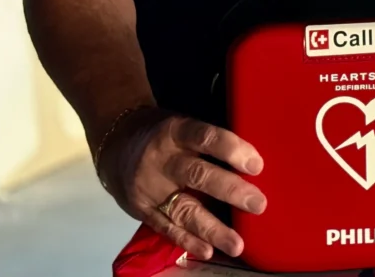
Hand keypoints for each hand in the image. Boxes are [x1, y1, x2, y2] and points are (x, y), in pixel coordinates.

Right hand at [96, 106, 265, 260]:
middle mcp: (162, 159)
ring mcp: (150, 187)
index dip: (231, 149)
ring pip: (183, 209)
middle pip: (198, 175)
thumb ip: (209, 140)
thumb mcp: (182, 124)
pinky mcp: (142, 210)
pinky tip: (208, 250)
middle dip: (230, 191)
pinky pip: (166, 227)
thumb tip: (249, 160)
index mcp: (176, 131)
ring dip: (212, 229)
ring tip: (237, 243)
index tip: (256, 165)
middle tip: (258, 204)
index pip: (206, 137)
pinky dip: (188, 240)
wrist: (115, 145)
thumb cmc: (164, 134)